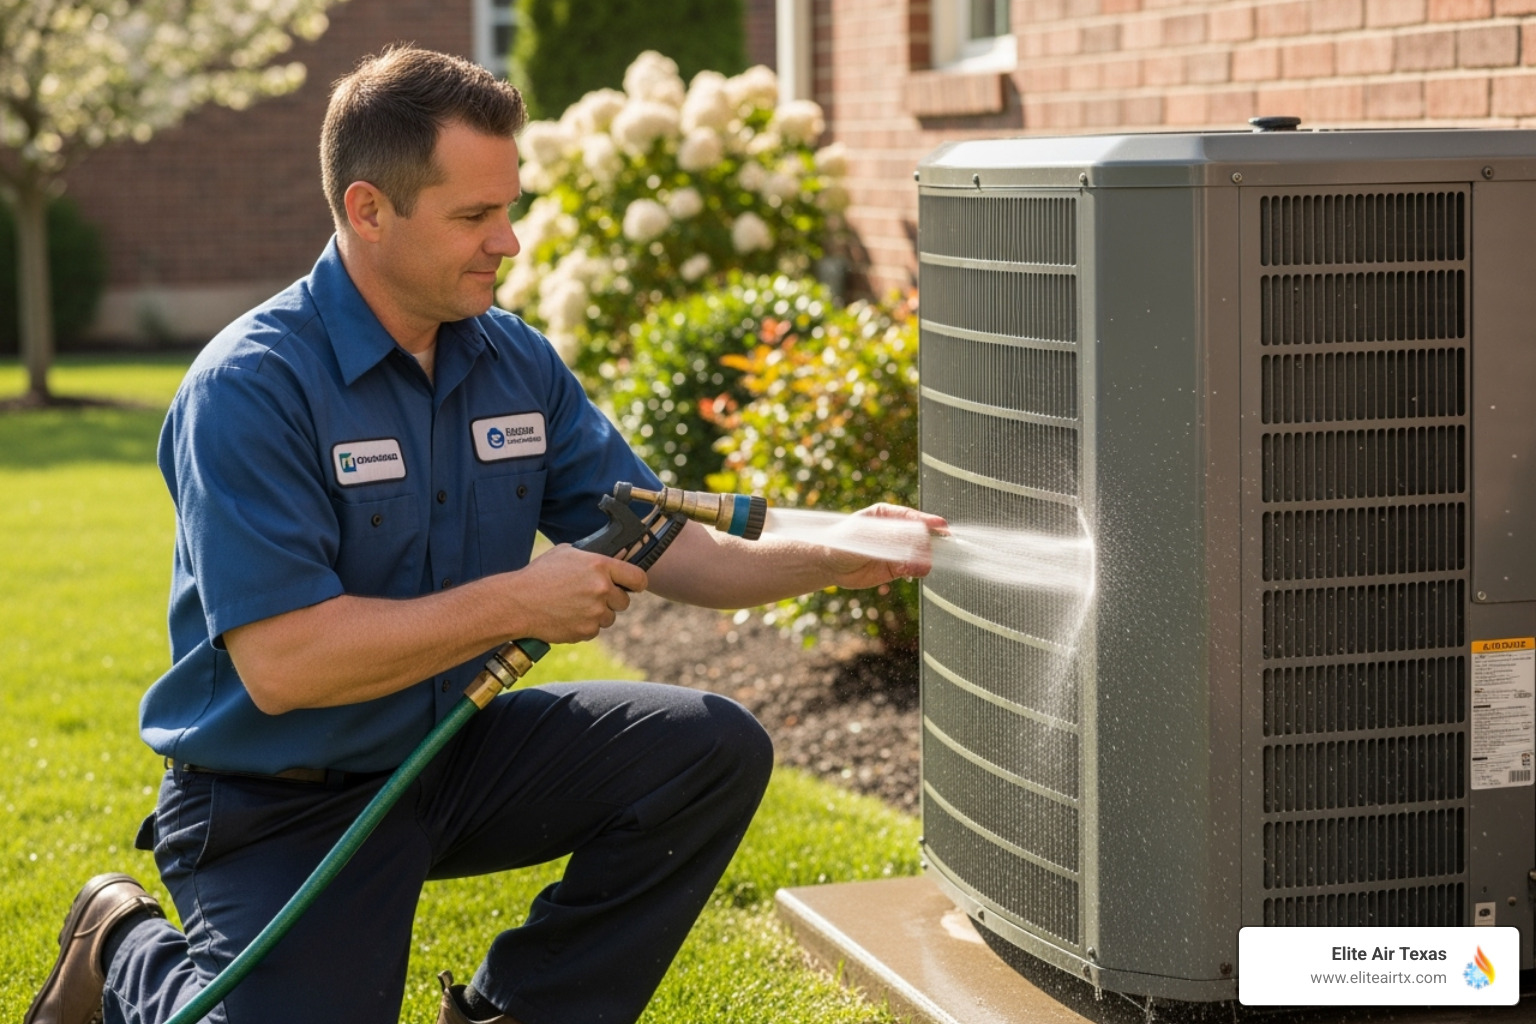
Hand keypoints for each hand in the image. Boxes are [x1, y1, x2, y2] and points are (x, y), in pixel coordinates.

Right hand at [507, 544, 648, 642]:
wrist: (517, 602)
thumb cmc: (539, 575)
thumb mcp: (566, 553)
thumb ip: (591, 557)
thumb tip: (608, 557)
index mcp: (600, 566)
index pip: (638, 578)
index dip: (636, 583)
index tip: (632, 585)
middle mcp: (602, 589)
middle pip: (625, 601)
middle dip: (612, 600)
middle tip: (592, 596)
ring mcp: (595, 612)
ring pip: (609, 618)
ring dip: (598, 614)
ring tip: (574, 606)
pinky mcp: (586, 631)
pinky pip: (594, 630)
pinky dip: (584, 626)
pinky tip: (567, 616)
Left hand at [824, 504, 948, 589]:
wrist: (829, 565)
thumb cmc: (842, 542)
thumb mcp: (864, 536)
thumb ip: (889, 537)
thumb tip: (915, 541)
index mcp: (887, 514)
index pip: (913, 516)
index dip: (928, 521)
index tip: (942, 526)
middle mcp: (897, 531)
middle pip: (922, 535)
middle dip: (928, 543)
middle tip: (927, 552)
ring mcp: (898, 550)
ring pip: (921, 553)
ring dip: (924, 559)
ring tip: (920, 566)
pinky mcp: (898, 567)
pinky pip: (914, 568)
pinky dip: (917, 570)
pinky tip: (911, 573)